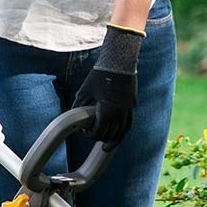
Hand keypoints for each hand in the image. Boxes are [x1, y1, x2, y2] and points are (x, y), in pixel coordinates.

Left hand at [71, 23, 142, 146]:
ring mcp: (128, 110)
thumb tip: (73, 116)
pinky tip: (119, 135)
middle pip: (109, 135)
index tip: (85, 131)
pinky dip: (123, 132)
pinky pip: (129, 124)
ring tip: (107, 145)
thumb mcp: (85, 90)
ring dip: (113, 139)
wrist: (119, 61)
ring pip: (122, 133)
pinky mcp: (133, 106)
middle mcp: (119, 114)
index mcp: (106, 111)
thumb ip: (78, 105)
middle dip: (99, 136)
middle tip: (92, 133)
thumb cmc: (100, 74)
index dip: (89, 134)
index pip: (98, 133)